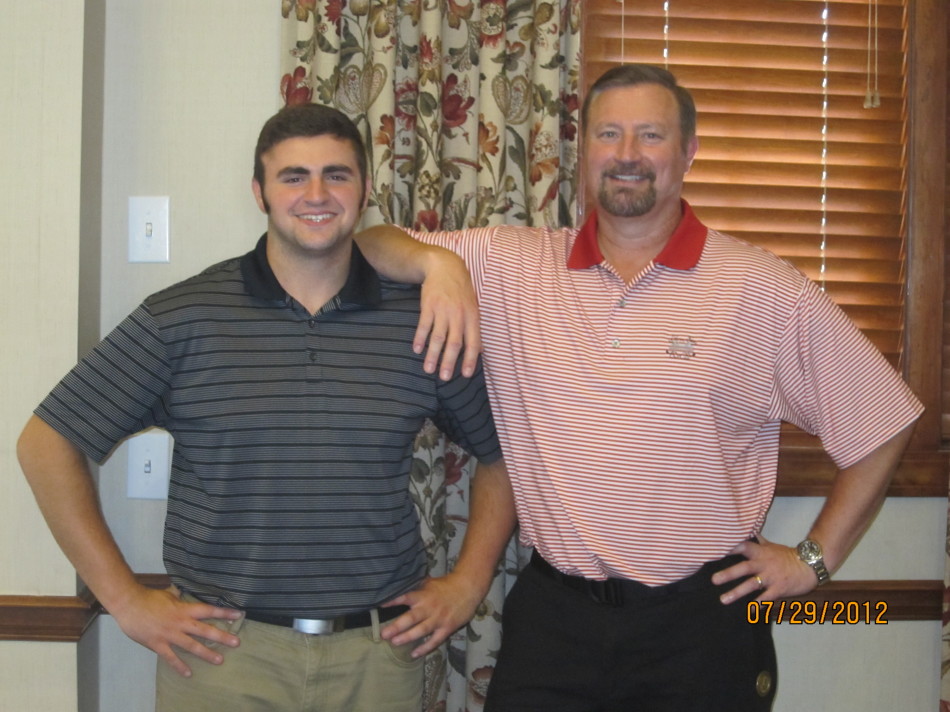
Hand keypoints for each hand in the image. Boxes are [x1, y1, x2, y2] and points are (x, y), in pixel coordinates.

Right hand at [108, 585, 241, 676]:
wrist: (129, 604)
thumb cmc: (149, 598)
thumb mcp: (170, 595)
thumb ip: (181, 598)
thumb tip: (188, 594)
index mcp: (184, 609)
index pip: (208, 610)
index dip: (224, 613)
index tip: (239, 615)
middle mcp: (180, 622)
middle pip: (204, 630)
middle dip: (221, 636)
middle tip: (236, 642)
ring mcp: (170, 634)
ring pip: (191, 646)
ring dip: (206, 653)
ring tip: (219, 660)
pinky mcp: (158, 644)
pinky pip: (171, 657)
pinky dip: (179, 666)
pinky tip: (188, 673)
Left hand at [379, 574, 485, 657]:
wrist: (468, 588)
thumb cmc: (445, 585)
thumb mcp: (429, 582)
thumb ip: (414, 587)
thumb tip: (397, 586)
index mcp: (423, 595)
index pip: (406, 597)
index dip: (393, 601)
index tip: (380, 605)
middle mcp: (430, 607)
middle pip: (412, 618)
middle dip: (397, 626)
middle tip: (384, 634)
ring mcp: (439, 619)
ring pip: (422, 630)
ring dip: (408, 637)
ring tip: (394, 643)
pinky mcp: (447, 627)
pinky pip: (435, 640)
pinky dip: (425, 648)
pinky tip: (414, 654)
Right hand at [415, 250, 480, 379]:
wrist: (445, 266)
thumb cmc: (461, 290)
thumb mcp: (473, 306)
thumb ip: (474, 328)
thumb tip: (480, 351)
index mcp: (472, 316)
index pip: (473, 342)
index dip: (469, 360)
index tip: (465, 375)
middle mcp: (458, 315)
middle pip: (454, 343)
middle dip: (449, 362)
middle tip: (444, 378)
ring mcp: (443, 310)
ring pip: (438, 337)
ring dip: (432, 355)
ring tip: (428, 370)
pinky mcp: (428, 305)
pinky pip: (423, 325)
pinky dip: (420, 339)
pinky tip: (417, 350)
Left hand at [711, 536, 818, 603]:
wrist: (810, 566)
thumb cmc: (788, 556)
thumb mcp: (772, 546)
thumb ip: (758, 541)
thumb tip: (748, 531)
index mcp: (761, 552)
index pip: (743, 547)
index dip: (730, 548)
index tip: (715, 551)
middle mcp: (763, 564)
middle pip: (744, 568)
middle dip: (728, 574)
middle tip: (713, 580)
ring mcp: (771, 577)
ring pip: (751, 585)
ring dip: (737, 592)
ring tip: (723, 599)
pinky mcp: (779, 589)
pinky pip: (766, 598)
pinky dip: (757, 604)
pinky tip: (749, 610)